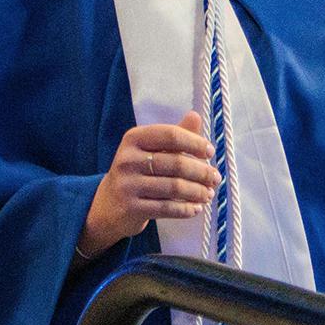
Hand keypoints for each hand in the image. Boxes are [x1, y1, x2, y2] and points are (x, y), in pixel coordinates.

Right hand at [78, 111, 219, 259]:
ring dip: (197, 192)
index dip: (194, 142)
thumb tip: (195, 116)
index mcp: (134, 138)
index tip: (210, 152)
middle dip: (201, 172)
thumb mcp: (150, 149)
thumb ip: (173, 135)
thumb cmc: (137, 172)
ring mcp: (128, 184)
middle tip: (215, 178)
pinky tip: (196, 208)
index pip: (170, 135)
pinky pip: (167, 208)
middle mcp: (127, 159)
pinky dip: (186, 209)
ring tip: (209, 194)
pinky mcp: (131, 208)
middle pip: (175, 163)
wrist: (109, 204)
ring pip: (174, 187)